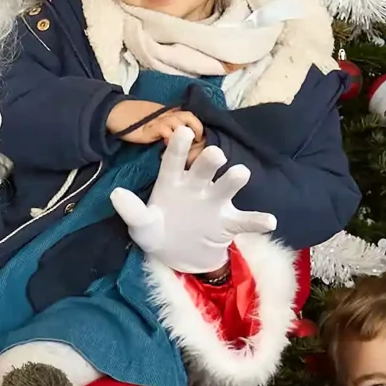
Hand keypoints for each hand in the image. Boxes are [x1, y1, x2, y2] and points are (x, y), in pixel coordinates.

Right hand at [106, 101, 205, 161]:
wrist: (115, 112)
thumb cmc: (132, 119)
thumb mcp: (153, 121)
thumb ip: (164, 125)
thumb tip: (175, 138)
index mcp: (168, 112)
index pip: (189, 115)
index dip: (197, 126)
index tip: (198, 138)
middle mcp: (167, 114)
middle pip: (190, 116)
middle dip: (197, 129)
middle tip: (196, 142)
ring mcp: (159, 120)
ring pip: (181, 122)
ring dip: (186, 135)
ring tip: (185, 147)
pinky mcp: (151, 127)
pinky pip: (167, 131)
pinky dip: (171, 139)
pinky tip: (168, 147)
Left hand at [108, 127, 274, 276]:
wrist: (176, 254)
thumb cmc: (157, 231)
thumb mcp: (141, 224)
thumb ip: (132, 210)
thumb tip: (116, 194)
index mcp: (173, 181)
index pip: (173, 160)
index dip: (178, 147)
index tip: (183, 131)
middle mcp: (196, 186)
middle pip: (203, 169)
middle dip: (210, 160)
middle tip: (215, 154)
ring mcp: (214, 202)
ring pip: (225, 187)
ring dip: (233, 180)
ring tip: (241, 174)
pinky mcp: (227, 222)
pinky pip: (244, 220)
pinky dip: (257, 221)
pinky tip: (269, 222)